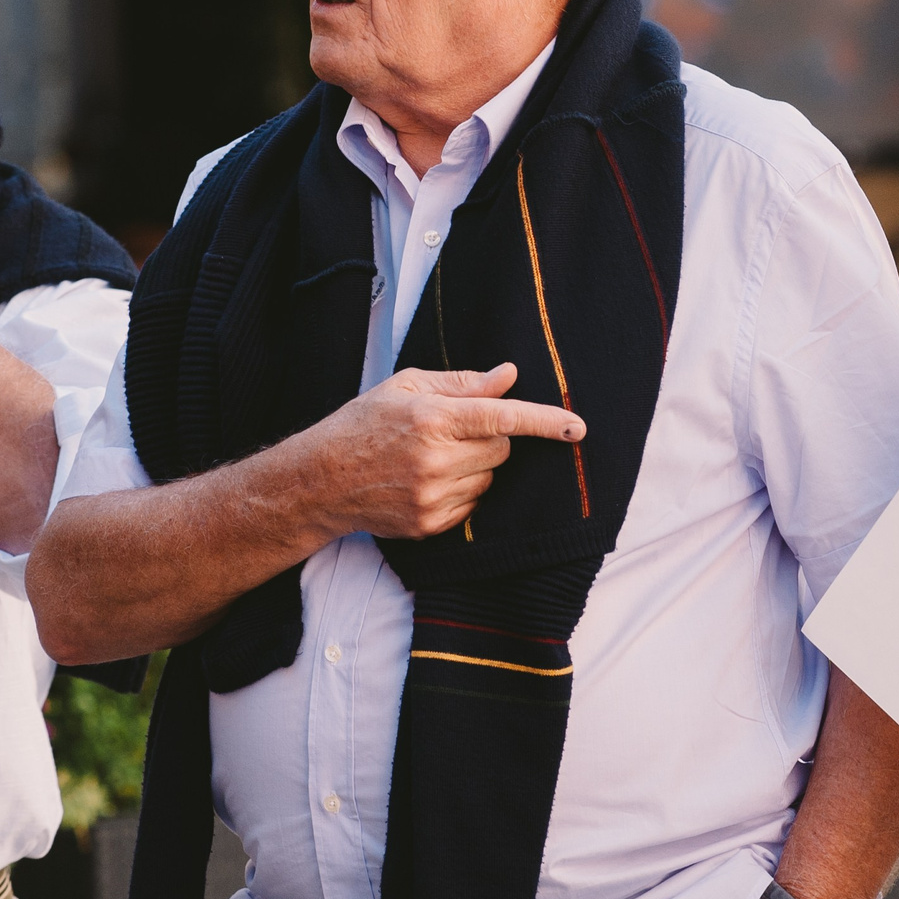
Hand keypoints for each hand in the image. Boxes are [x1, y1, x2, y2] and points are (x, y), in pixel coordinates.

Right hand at [301, 363, 584, 541]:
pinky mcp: (430, 523)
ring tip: (434, 458)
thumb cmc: (364, 423)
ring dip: (476, 467)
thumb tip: (509, 375)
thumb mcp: (407, 387)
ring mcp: (433, 497)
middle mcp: (436, 460)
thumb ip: (463, 383)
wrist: (322, 479)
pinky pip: (473, 504)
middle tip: (456, 432)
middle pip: (502, 450)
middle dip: (492, 438)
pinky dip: (463, 491)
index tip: (577, 427)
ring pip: (490, 479)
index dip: (544, 421)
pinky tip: (428, 481)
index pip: (503, 418)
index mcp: (432, 419)